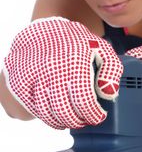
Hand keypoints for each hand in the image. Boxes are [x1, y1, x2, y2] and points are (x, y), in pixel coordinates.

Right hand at [3, 17, 122, 128]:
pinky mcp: (21, 83)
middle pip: (64, 110)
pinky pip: (33, 108)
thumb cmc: (75, 42)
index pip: (83, 100)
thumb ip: (111, 70)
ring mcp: (33, 77)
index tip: (99, 116)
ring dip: (62, 122)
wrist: (43, 29)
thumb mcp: (101, 48)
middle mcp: (52, 70)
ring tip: (72, 120)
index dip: (93, 114)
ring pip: (47, 113)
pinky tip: (56, 116)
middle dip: (78, 121)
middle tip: (85, 120)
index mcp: (74, 62)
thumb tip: (109, 94)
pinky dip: (46, 117)